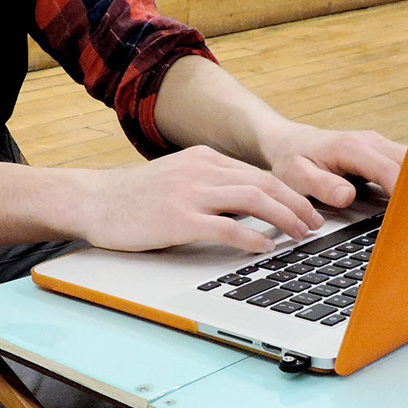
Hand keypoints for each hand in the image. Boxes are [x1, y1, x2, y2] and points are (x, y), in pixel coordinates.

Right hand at [75, 145, 325, 253]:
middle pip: (265, 184)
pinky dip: (251, 237)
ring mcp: (190, 193)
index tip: (307, 209)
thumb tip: (249, 209)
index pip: (259, 174)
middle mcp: (202, 170)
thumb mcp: (179, 180)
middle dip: (296, 205)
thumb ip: (212, 189)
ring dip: (284, 219)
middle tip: (314, 224)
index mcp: (205, 160)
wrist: (93, 201)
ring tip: (300, 235)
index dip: (289, 192)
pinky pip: (226, 227)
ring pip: (253, 200)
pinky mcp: (178, 218)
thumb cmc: (135, 199)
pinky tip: (264, 248)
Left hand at [262, 123, 405, 208]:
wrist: (292, 143)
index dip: (402, 192)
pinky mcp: (383, 153)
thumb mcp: (297, 175)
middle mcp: (370, 141)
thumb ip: (321, 185)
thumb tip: (346, 196)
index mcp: (352, 147)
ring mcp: (379, 145)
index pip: (388, 170)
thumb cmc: (293, 160)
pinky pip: (406, 165)